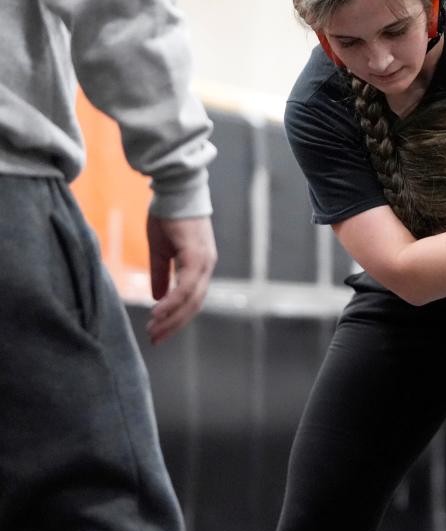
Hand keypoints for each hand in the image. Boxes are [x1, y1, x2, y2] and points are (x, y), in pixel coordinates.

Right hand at [146, 215, 216, 344]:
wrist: (174, 190)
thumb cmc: (168, 216)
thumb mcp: (160, 250)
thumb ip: (161, 274)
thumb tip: (158, 297)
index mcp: (199, 266)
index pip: (192, 300)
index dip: (176, 318)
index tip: (159, 333)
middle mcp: (206, 266)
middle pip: (194, 305)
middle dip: (174, 325)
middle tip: (155, 340)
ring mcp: (204, 261)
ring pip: (192, 299)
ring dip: (172, 317)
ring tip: (154, 331)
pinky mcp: (197, 254)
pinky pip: (186, 285)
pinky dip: (173, 301)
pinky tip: (158, 311)